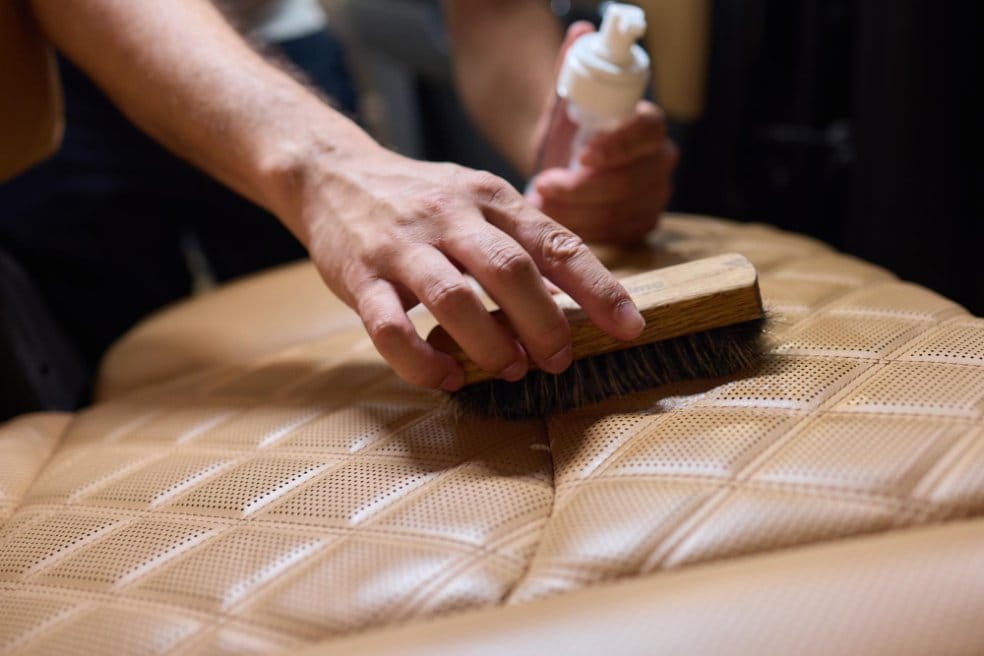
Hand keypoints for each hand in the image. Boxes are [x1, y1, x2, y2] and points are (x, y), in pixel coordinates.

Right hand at [296, 145, 645, 390]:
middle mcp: (449, 217)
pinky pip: (390, 328)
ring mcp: (402, 247)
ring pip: (453, 299)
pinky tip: (446, 377)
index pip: (555, 242)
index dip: (597, 287)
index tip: (630, 327)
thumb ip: (518, 243)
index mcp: (490, 198)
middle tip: (558, 360)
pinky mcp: (359, 277)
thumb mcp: (475, 200)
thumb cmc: (419, 199)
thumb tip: (568, 301)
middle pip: (510, 271)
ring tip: (510, 369)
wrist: (331, 174)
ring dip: (489, 344)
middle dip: (544, 323)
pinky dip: (421, 361)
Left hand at [526, 22, 677, 244]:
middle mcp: (659, 161)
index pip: (647, 130)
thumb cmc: (566, 128)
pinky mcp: (639, 225)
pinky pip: (616, 235)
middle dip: (585, 187)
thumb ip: (572, 64)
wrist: (560, 161)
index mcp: (648, 124)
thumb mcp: (565, 97)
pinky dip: (584, 230)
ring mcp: (653, 196)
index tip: (582, 153)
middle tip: (545, 184)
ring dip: (577, 210)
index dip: (617, 145)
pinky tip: (557, 219)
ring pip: (621, 211)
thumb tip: (580, 29)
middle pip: (633, 180)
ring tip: (542, 200)